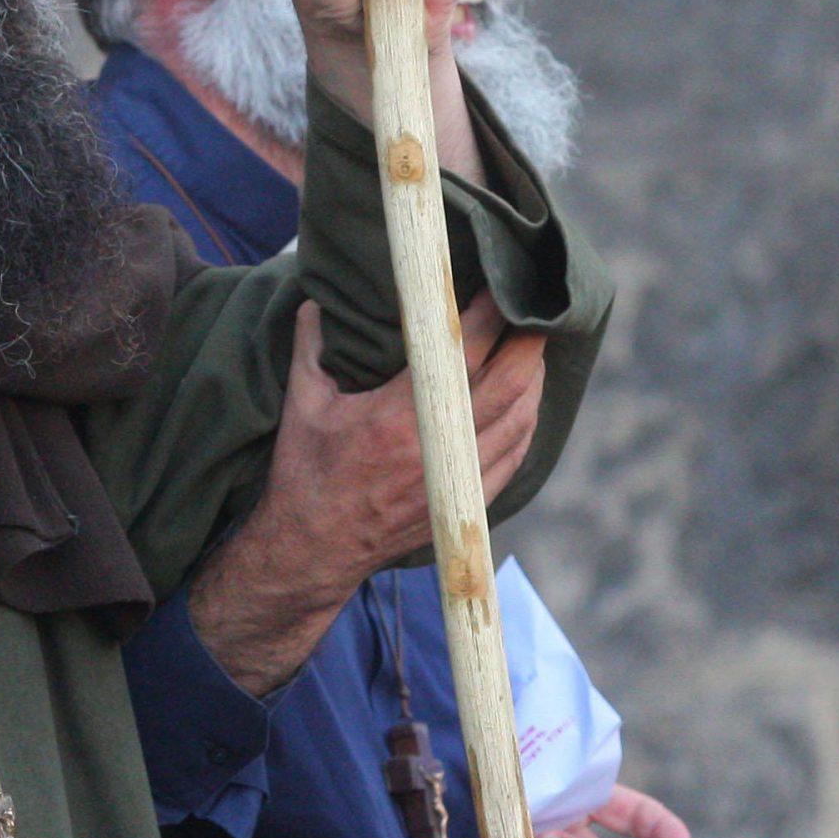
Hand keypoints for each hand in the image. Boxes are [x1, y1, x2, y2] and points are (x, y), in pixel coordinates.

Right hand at [186, 299, 547, 695]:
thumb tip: (315, 297)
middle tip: (538, 311)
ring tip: (536, 349)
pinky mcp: (465, 504)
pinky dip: (528, 423)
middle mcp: (437, 450)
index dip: (488, 315)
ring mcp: (456, 481)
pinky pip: (516, 456)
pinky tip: (528, 403)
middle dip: (529, 343)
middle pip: (508, 385)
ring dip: (534, 381)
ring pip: (521, 421)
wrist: (312, 550)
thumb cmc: (305, 472)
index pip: (460, 354)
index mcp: (397, 418)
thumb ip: (310, 345)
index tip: (500, 287)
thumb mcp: (301, 404)